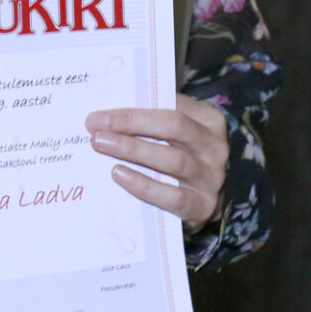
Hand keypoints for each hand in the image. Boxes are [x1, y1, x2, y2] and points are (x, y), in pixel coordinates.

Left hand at [86, 95, 229, 227]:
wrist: (208, 200)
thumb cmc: (183, 156)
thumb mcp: (178, 133)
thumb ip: (154, 120)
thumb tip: (108, 115)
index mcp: (210, 120)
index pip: (171, 106)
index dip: (133, 110)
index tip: (99, 115)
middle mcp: (214, 147)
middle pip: (174, 128)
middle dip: (131, 124)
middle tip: (95, 128)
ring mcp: (211, 178)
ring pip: (173, 160)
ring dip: (133, 150)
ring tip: (102, 146)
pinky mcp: (203, 205)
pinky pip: (172, 196)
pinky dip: (143, 185)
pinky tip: (119, 174)